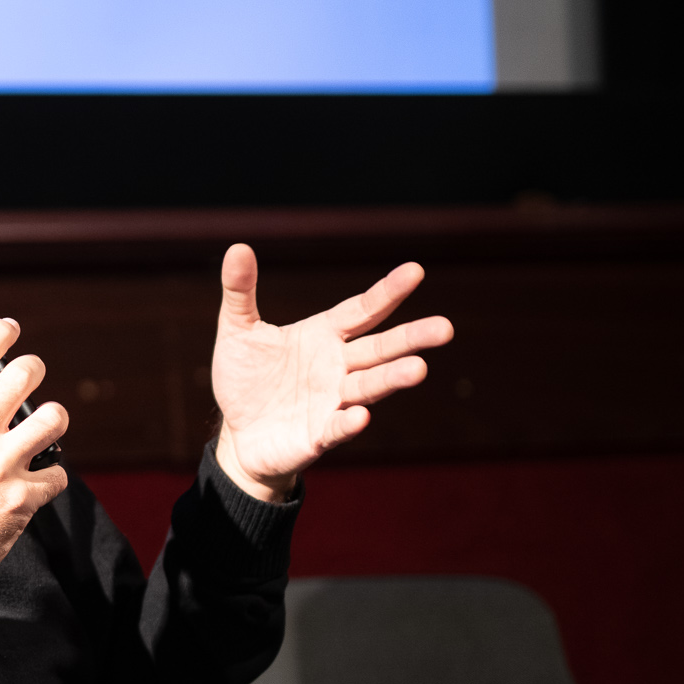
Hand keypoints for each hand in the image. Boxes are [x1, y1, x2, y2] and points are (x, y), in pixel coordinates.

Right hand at [0, 319, 69, 600]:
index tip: (9, 328)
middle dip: (34, 368)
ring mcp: (1, 466)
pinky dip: (51, 478)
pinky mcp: (23, 497)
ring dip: (52, 418)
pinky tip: (36, 483)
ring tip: (45, 426)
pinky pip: (57, 474)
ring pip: (52, 418)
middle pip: (22, 377)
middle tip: (33, 373)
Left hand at [209, 244, 453, 501]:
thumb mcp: (237, 331)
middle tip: (446, 328)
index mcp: (323, 336)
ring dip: (392, 379)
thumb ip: (240, 292)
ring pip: (369, 387)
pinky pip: (337, 428)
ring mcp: (332, 402)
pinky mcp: (319, 436)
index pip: (362, 310)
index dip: (387, 292)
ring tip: (419, 370)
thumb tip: (237, 247)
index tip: (416, 271)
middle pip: (380, 349)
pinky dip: (349, 422)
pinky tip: (361, 416)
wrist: (237, 435)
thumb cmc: (244, 379)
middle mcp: (336, 367)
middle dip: (411, 339)